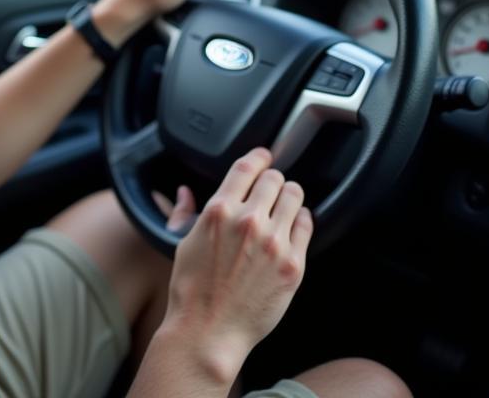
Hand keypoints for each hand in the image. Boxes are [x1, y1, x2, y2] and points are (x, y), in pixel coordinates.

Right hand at [159, 148, 312, 385]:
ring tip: (286, 204)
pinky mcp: (292, 264)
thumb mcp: (182, 242)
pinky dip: (302, 219)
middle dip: (273, 180)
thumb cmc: (192, 290)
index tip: (264, 156)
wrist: (209, 331)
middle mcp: (248, 222)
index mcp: (219, 211)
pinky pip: (307, 225)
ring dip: (290, 196)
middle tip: (272, 188)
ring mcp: (273, 243)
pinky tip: (294, 225)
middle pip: (274, 179)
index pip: (247, 167)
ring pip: (294, 197)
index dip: (259, 156)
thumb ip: (184, 211)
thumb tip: (183, 191)